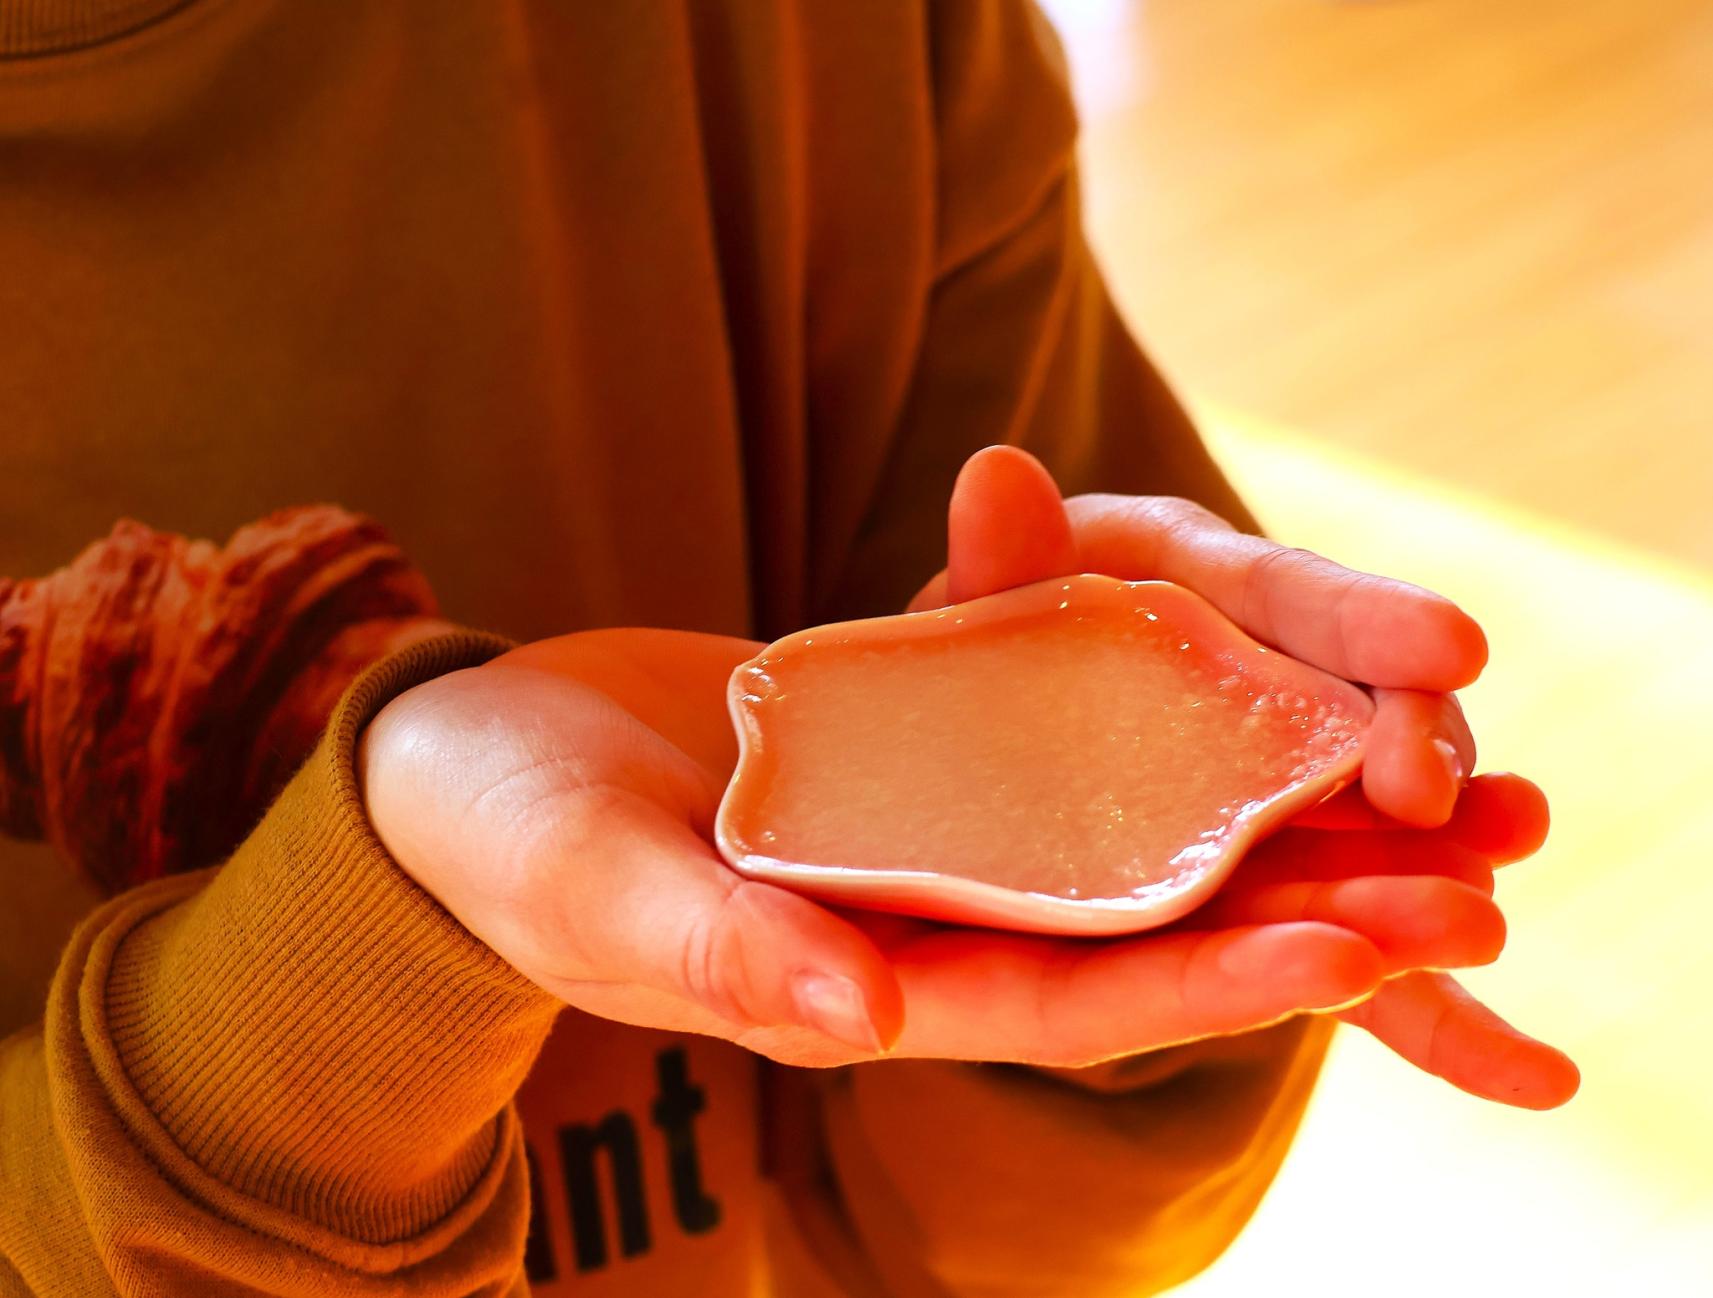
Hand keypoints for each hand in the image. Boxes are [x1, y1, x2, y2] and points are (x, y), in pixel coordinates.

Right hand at [354, 447, 1559, 1094]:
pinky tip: (1245, 638)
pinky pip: (1043, 708)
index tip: (1349, 954)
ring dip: (1252, 798)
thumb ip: (723, 953)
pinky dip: (1139, 679)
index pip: (1059, 998)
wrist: (473, 754)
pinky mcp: (912, 734)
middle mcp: (918, 912)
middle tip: (1455, 875)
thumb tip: (858, 1018)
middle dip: (1287, 906)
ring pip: (1114, 815)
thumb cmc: (505, 842)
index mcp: (858, 981)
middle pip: (1131, 917)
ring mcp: (925, 822)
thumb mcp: (599, 893)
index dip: (1204, 982)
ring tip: (1401, 762)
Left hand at [905, 446, 1576, 1107]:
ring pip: (1378, 843)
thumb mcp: (990, 599)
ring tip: (1483, 919)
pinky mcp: (1283, 900)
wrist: (984, 731)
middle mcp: (1269, 691)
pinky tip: (1533, 1080)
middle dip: (1415, 755)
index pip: (1294, 597)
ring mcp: (1285, 803)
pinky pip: (1356, 958)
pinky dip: (1437, 1020)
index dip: (1371, 622)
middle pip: (1364, 720)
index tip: (1451, 644)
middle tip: (1440, 802)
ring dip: (1441, 880)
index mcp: (1203, 590)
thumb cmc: (994, 641)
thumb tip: (993, 468)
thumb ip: (1001, 559)